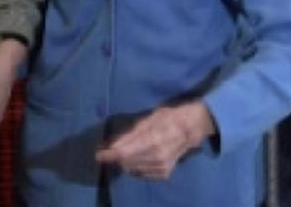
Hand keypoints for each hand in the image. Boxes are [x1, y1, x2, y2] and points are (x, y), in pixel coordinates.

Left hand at [96, 102, 216, 179]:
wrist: (192, 129)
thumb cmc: (169, 117)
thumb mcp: (148, 119)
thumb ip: (129, 134)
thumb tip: (111, 145)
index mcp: (152, 139)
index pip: (123, 153)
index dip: (108, 155)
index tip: (97, 154)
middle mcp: (156, 157)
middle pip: (125, 162)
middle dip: (114, 157)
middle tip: (108, 150)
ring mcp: (161, 167)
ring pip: (132, 169)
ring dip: (123, 162)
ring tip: (122, 152)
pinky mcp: (163, 173)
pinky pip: (140, 173)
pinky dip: (134, 166)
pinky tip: (136, 157)